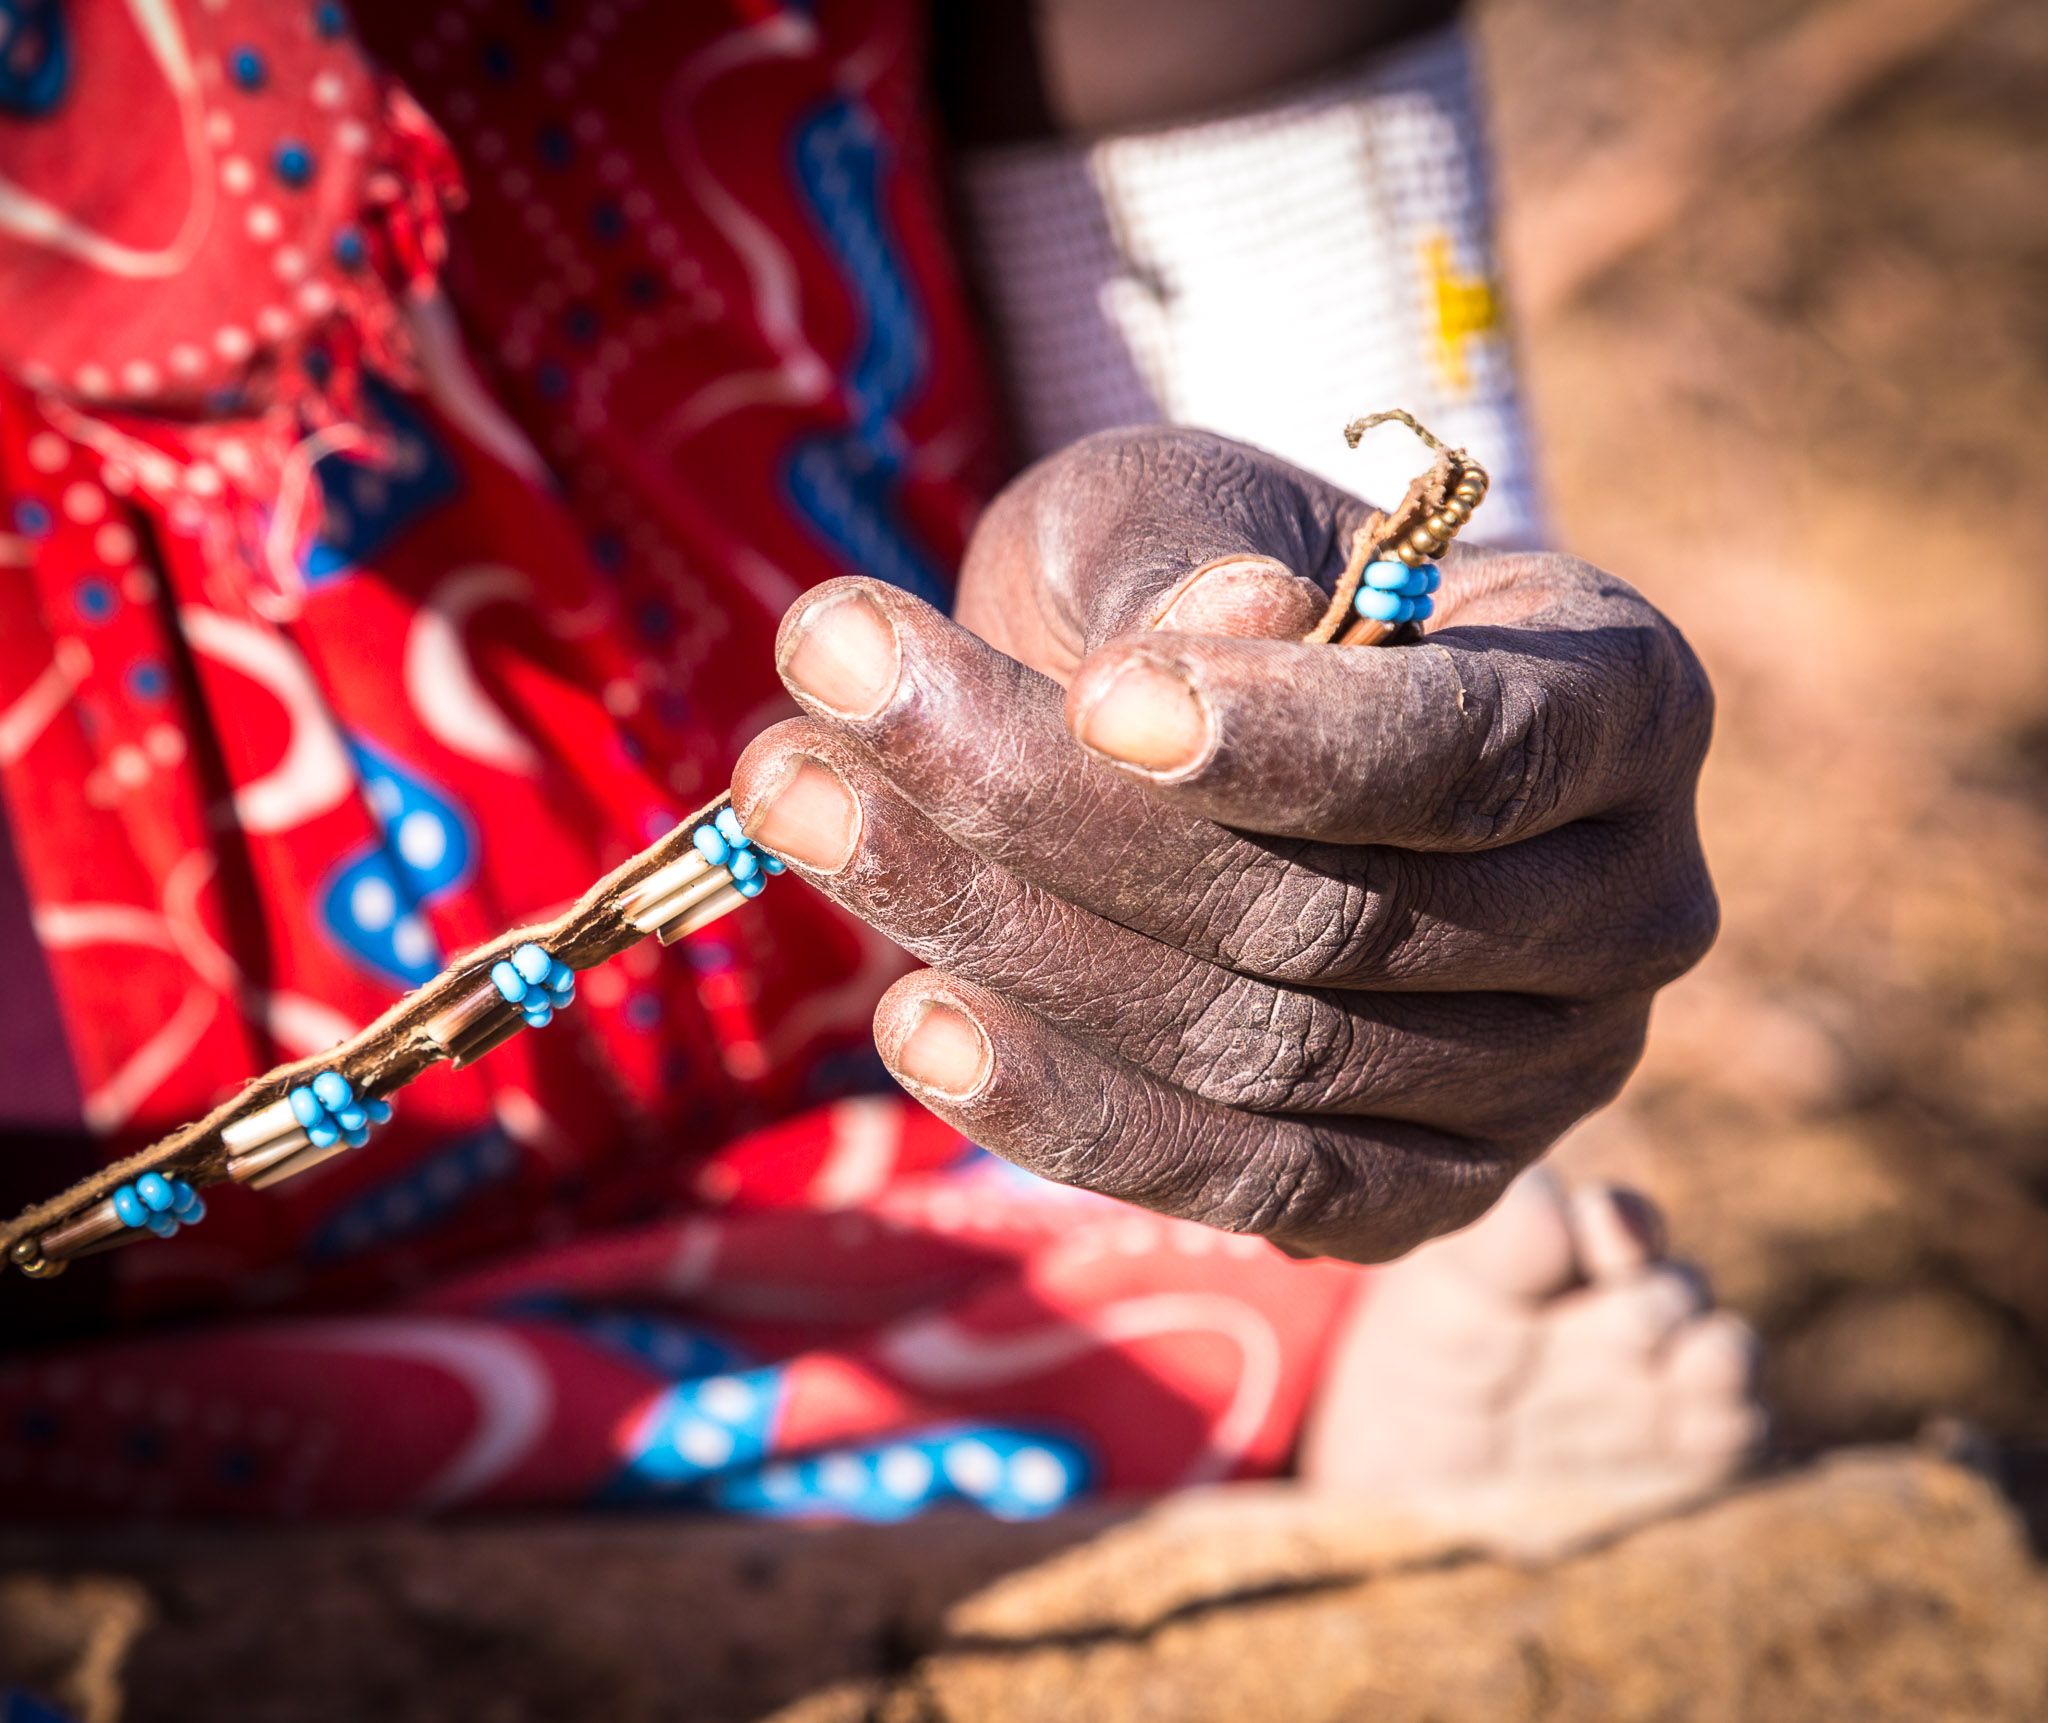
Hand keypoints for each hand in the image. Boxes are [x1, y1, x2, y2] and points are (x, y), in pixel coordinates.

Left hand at [730, 428, 1715, 1261]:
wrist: (1230, 714)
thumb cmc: (1218, 578)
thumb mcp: (1188, 509)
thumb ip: (1191, 562)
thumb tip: (1231, 627)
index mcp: (1624, 701)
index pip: (1478, 752)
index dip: (1290, 743)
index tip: (1099, 702)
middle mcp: (1625, 908)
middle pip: (1332, 914)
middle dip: (1050, 818)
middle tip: (819, 708)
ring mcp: (1536, 1078)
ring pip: (1260, 1047)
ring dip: (1004, 939)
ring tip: (798, 808)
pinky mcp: (1418, 1191)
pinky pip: (1243, 1177)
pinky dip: (1068, 1107)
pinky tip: (916, 1023)